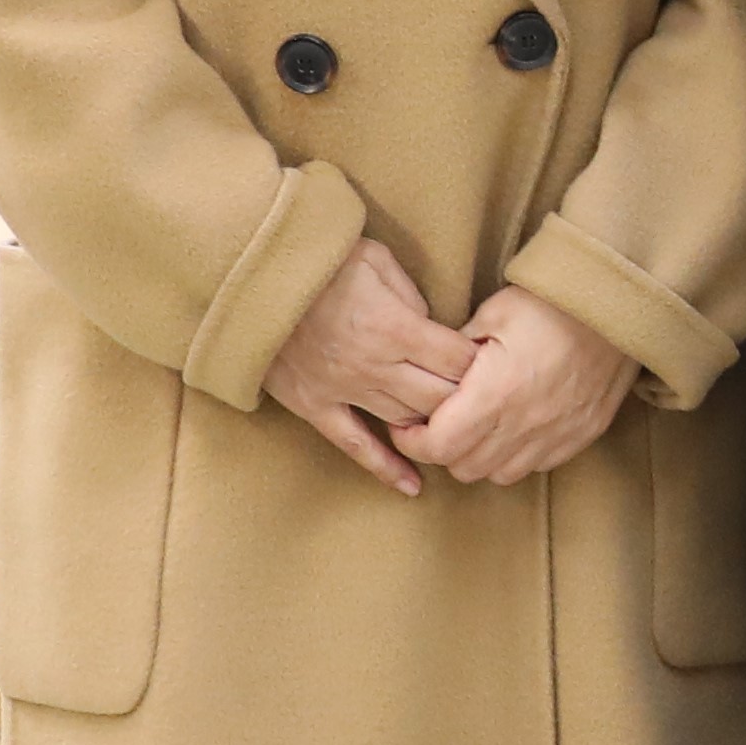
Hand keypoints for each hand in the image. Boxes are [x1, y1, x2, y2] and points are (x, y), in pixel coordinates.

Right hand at [263, 233, 469, 496]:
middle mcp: (373, 365)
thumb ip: (411, 294)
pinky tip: (411, 486)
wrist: (250, 275)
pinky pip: (354, 445)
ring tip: (457, 428)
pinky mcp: (314, 405)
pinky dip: (384, 467)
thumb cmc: (318, 259)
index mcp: (393, 326)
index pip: (456, 360)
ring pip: (405, 421)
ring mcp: (342, 389)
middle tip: (484, 399)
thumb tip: (434, 326)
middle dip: (467, 400)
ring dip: (433, 426)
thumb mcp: (375, 258)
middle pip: (438, 398)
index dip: (481, 365)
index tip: (494, 365)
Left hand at [398, 284, 635, 489]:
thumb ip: (456, 350)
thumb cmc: (552, 303)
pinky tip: (515, 427)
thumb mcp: (493, 313)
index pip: (437, 446)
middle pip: (463, 468)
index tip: (408, 423)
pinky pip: (537, 466)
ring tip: (477, 428)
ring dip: (480, 457)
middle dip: (443, 449)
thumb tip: (433, 371)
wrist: (619, 306)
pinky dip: (517, 456)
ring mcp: (556, 435)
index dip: (413, 440)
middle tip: (439, 422)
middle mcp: (524, 425)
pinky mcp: (582, 435)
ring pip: (499, 475)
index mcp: (495, 394)